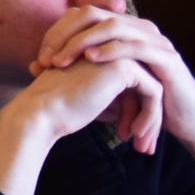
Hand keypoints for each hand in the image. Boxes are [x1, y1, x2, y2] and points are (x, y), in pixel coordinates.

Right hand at [0, 53, 163, 194]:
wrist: (41, 111)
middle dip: (147, 118)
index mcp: (100, 54)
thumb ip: (113, 99)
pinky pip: (154, 92)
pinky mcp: (125, 66)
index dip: (135, 111)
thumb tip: (138, 113)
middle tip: (144, 146)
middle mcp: (110, 49)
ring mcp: (118, 54)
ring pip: (152, 88)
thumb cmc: (58, 110)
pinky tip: (137, 134)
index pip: (131, 84)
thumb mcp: (92, 100)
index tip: (131, 136)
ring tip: (142, 146)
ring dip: (150, 119)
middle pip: (143, 86)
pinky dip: (150, 115)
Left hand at [29, 6, 194, 194]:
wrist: (184, 122)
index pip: (82, 16)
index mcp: (125, 30)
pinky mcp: (167, 59)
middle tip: (46, 59)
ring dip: (82, 43)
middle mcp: (140, 29)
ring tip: (61, 62)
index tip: (39, 57)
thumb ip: (77, 68)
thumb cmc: (139, 102)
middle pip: (94, 15)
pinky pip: (136, 47)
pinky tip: (92, 59)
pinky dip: (111, 50)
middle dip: (65, 35)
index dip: (57, 32)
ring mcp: (156, 41)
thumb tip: (36, 64)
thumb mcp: (104, 81)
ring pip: (113, 27)